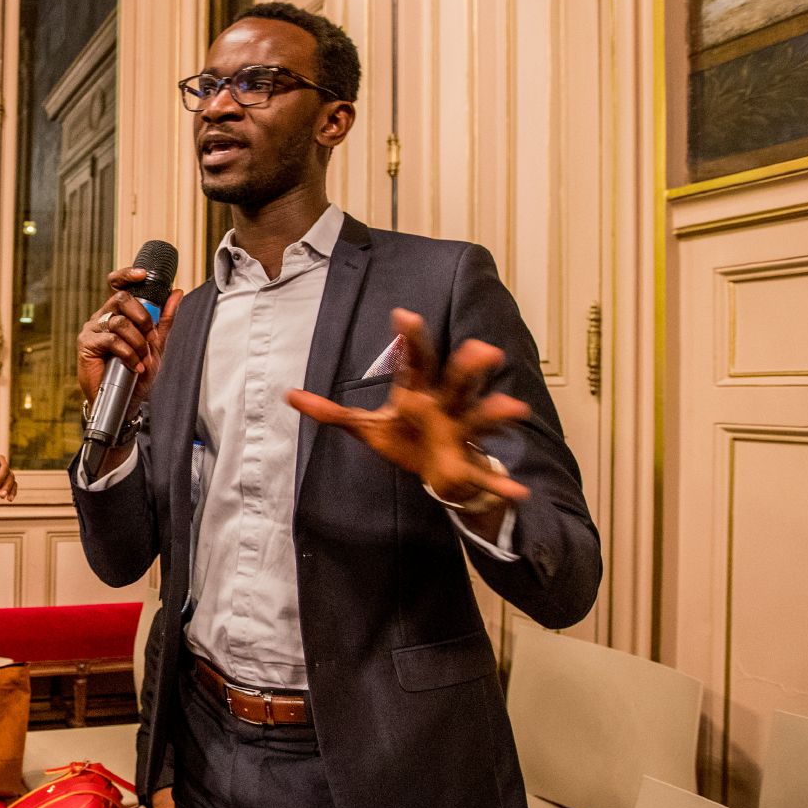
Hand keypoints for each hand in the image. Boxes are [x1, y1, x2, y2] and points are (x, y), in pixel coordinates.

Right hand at [76, 268, 183, 412]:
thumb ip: (165, 319)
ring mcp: (93, 330)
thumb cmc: (137, 373)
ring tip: (142, 357)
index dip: (127, 275)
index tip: (143, 274)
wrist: (125, 401)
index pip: (117, 284)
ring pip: (119, 321)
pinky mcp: (86, 345)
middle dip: (142, 316)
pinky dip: (128, 353)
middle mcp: (103, 317)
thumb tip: (177, 293)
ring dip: (137, 341)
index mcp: (118, 313)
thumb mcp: (156, 345)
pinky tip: (133, 365)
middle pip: (121, 298)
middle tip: (150, 336)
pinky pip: (111, 340)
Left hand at [286, 308, 531, 507]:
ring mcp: (460, 435)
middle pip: (457, 382)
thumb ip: (332, 412)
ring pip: (480, 418)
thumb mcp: (365, 427)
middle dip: (468, 367)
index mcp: (420, 393)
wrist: (439, 475)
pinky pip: (485, 476)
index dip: (410, 339)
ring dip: (497, 413)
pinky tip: (518, 493)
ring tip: (514, 407)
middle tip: (482, 348)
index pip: (415, 361)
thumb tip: (289, 396)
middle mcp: (445, 407)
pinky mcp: (466, 468)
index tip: (403, 314)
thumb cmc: (406, 440)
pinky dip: (502, 486)